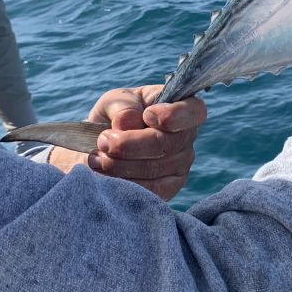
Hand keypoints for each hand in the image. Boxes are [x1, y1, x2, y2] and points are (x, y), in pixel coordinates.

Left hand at [51, 85, 205, 200]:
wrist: (102, 146)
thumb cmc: (114, 116)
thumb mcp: (114, 102)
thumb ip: (123, 107)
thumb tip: (128, 124)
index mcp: (181, 107)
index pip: (194, 111)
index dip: (173, 115)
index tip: (147, 115)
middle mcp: (186, 137)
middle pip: (167, 143)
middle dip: (129, 144)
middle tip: (103, 140)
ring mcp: (181, 164)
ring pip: (154, 168)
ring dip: (118, 164)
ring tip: (96, 157)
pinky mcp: (168, 188)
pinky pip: (149, 190)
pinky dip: (122, 182)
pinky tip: (103, 172)